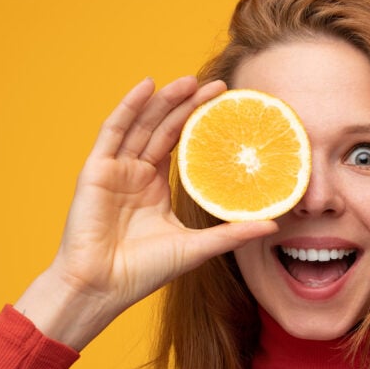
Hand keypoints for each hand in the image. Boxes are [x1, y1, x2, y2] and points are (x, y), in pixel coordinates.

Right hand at [16, 77, 276, 348]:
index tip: (228, 106)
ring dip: (164, 100)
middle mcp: (135, 174)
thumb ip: (232, 233)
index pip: (181, 145)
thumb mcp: (197, 247)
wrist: (102, 287)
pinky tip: (147, 86)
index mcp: (156, 188)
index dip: (201, 124)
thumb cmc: (144, 272)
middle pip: (164, 129)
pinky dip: (129, 107)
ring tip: (191, 81)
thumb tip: (274, 225)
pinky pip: (113, 131)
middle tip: (218, 86)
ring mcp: (115, 169)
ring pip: (142, 124)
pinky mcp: (95, 170)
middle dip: (189, 105)